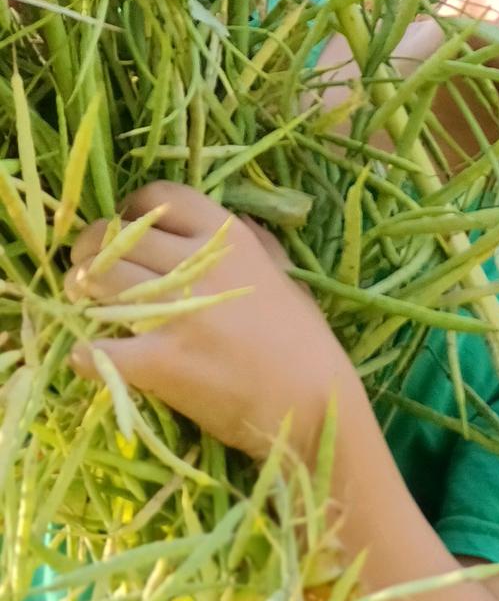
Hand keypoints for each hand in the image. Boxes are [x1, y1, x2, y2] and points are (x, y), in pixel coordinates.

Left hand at [66, 181, 355, 463]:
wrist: (314, 403)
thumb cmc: (306, 341)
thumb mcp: (287, 277)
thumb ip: (258, 245)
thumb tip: (236, 221)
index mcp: (228, 239)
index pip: (159, 197)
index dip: (132, 211)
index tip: (129, 234)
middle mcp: (197, 266)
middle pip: (112, 237)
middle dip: (91, 250)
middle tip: (92, 274)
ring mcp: (175, 313)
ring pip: (95, 282)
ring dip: (82, 294)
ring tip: (91, 309)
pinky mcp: (160, 361)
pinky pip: (96, 348)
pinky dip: (87, 354)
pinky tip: (92, 359)